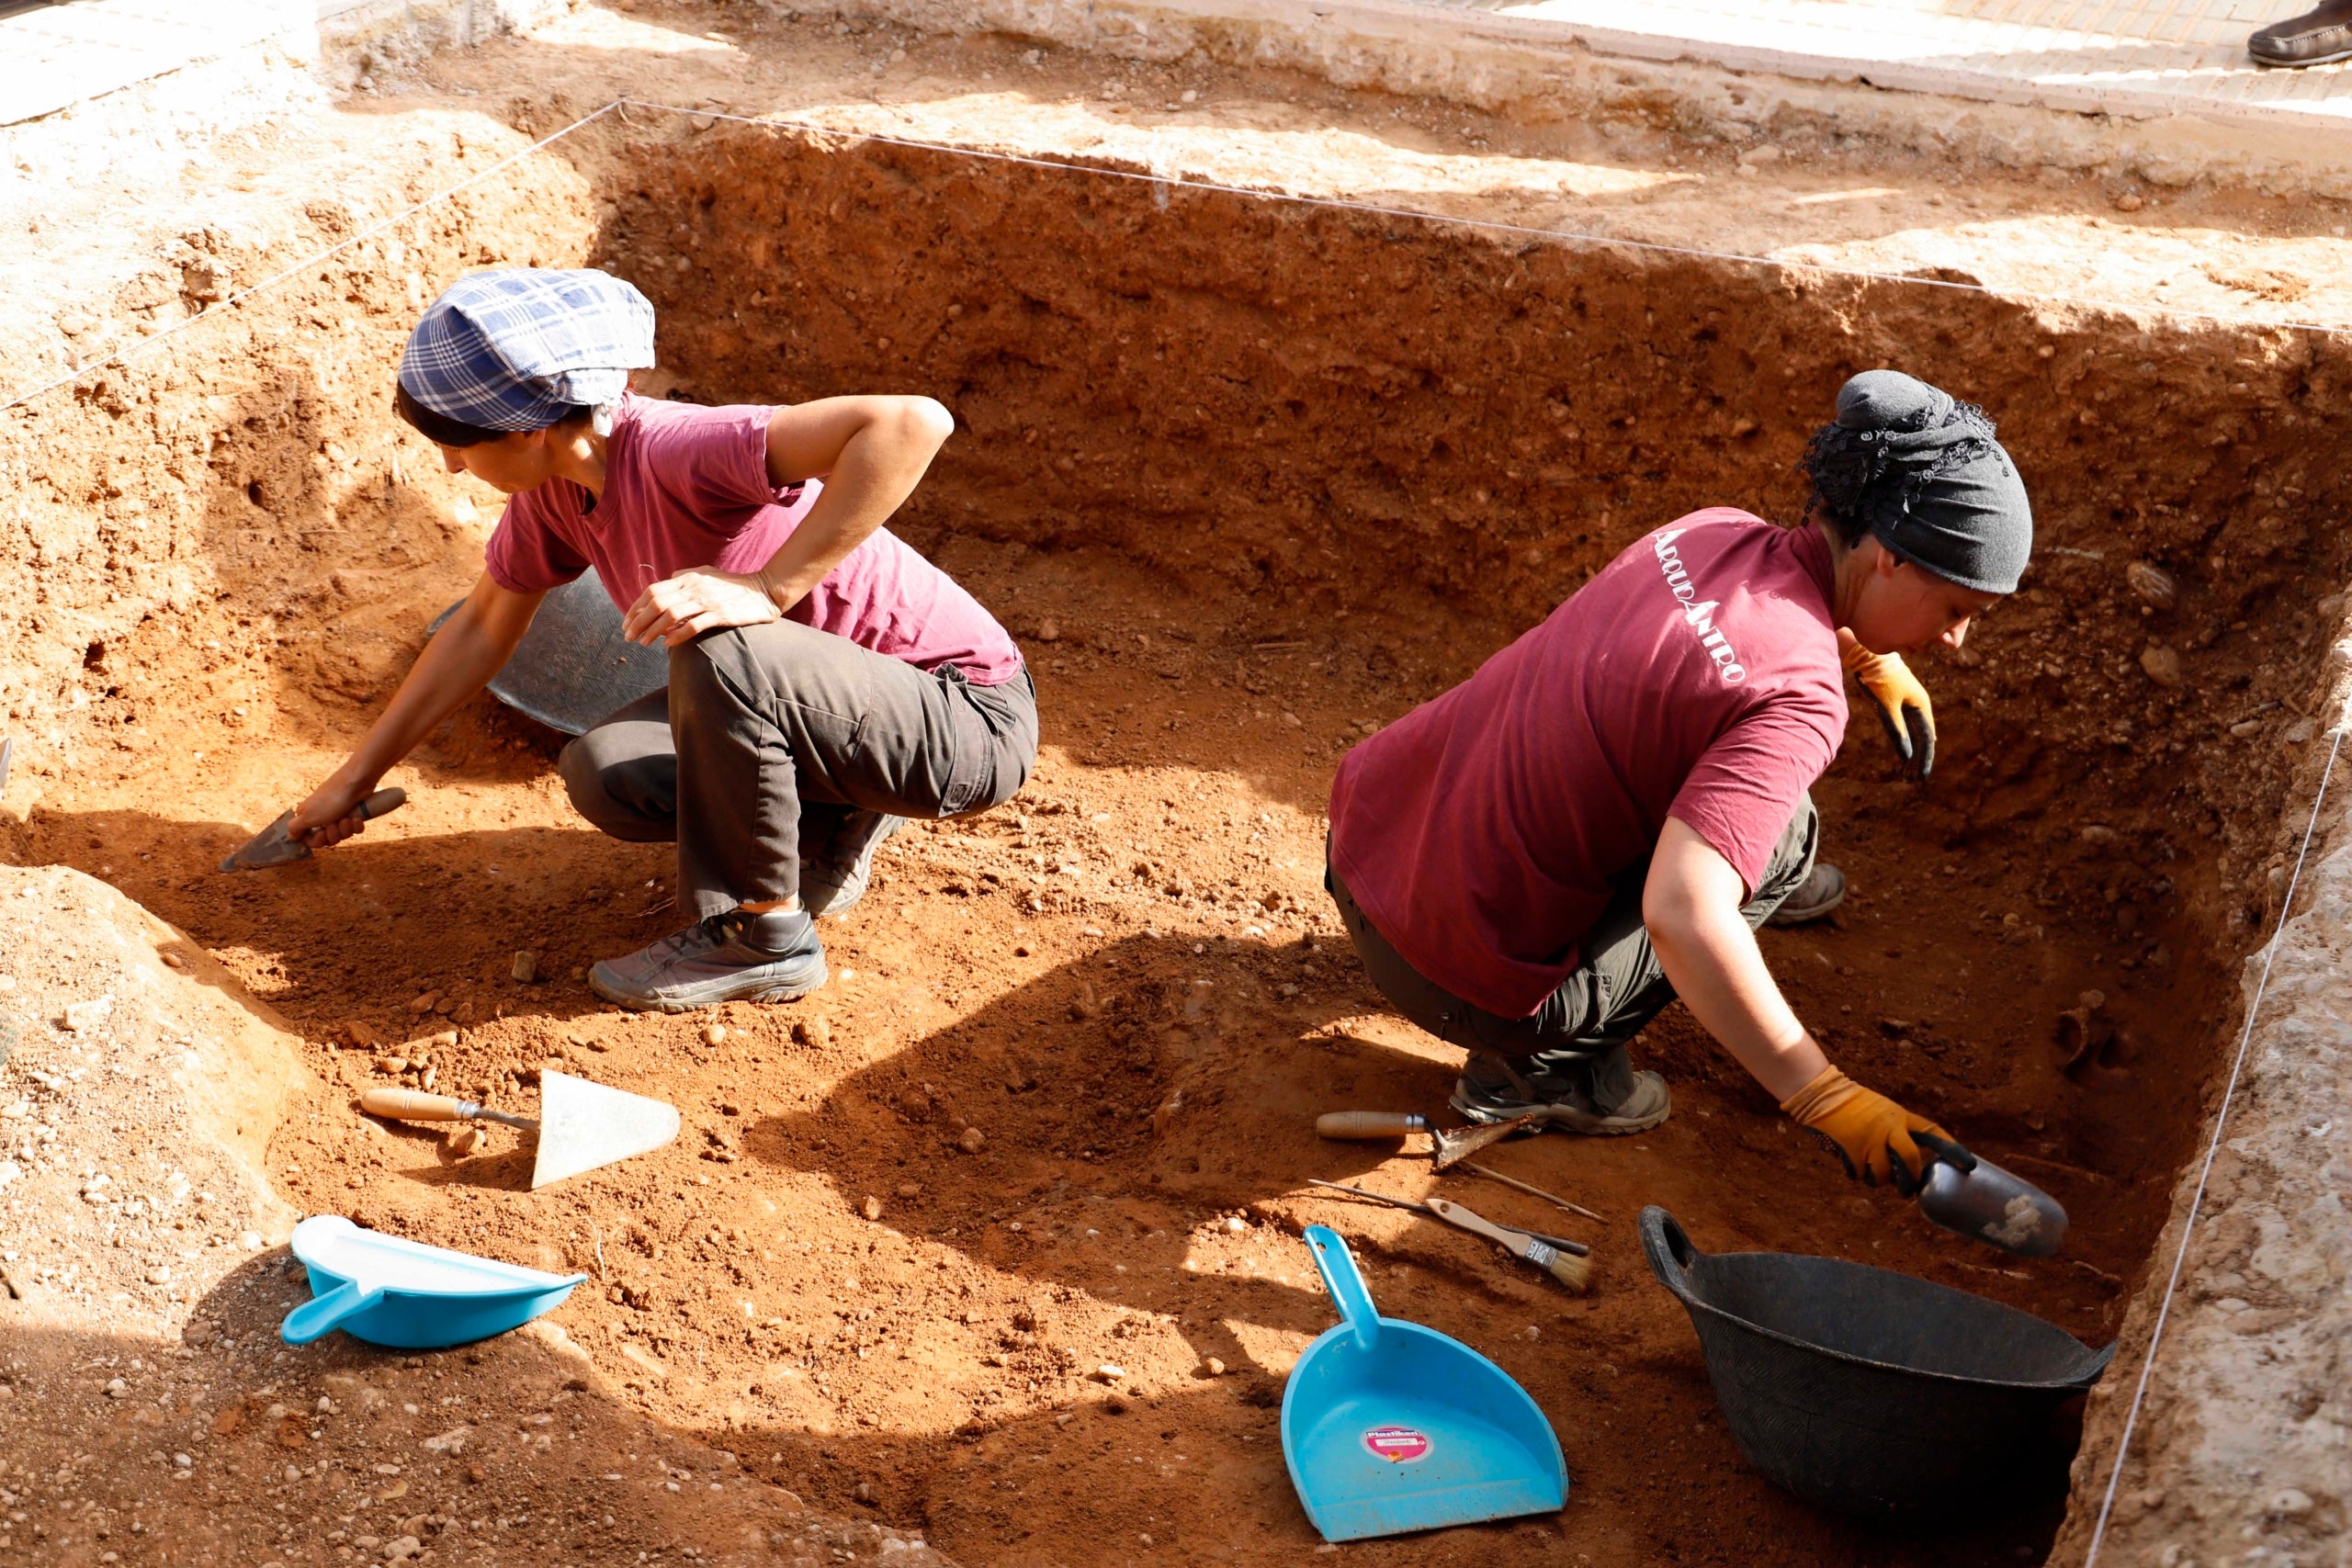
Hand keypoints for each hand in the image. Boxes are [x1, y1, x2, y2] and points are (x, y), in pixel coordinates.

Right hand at [286, 774, 380, 851]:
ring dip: (345, 829)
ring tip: (346, 818)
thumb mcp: (308, 816)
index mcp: (308, 817)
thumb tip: (289, 836)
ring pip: (343, 835)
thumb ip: (295, 827)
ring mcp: (339, 815)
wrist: (356, 782)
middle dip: (333, 835)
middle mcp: (323, 817)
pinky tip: (357, 818)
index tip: (321, 834)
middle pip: (328, 840)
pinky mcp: (354, 813)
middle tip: (334, 823)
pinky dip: (356, 825)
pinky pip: (356, 829)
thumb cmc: (330, 799)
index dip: (316, 841)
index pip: (310, 840)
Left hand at [622, 568, 781, 647]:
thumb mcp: (707, 573)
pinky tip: (668, 644)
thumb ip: (685, 575)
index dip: (636, 608)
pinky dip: (677, 636)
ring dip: (653, 631)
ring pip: (670, 616)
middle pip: (657, 604)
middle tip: (629, 637)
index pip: (653, 591)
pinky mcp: (720, 615)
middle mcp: (694, 588)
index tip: (628, 623)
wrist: (764, 590)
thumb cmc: (734, 584)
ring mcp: (707, 601)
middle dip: (639, 622)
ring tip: (644, 643)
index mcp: (687, 578)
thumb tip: (668, 579)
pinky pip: (693, 626)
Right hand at [1779, 1065, 1970, 1194]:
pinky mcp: (1851, 1153)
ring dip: (1878, 1178)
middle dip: (1911, 1179)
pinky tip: (1849, 1160)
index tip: (1970, 1164)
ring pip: (1883, 1175)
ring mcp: (1869, 1141)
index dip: (1952, 1149)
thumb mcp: (1881, 1111)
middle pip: (1910, 1161)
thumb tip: (1905, 1167)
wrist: (1821, 1095)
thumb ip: (1895, 1133)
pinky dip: (1856, 1173)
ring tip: (1870, 1171)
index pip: (1932, 1131)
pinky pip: (1859, 1175)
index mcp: (1898, 1116)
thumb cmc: (1853, 1105)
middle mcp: (1888, 1129)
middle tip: (1909, 1190)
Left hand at [1841, 632, 1934, 777]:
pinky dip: (1905, 741)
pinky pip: (1905, 727)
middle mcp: (1918, 705)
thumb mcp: (1887, 706)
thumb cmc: (1878, 679)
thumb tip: (1906, 753)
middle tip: (1914, 780)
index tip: (1921, 776)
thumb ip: (1896, 728)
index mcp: (1921, 705)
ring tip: (1909, 772)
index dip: (1925, 758)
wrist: (1867, 655)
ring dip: (1912, 753)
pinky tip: (1908, 753)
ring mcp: (1908, 704)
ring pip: (1914, 733)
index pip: (1926, 738)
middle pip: (1922, 738)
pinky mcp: (1897, 702)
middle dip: (1919, 759)